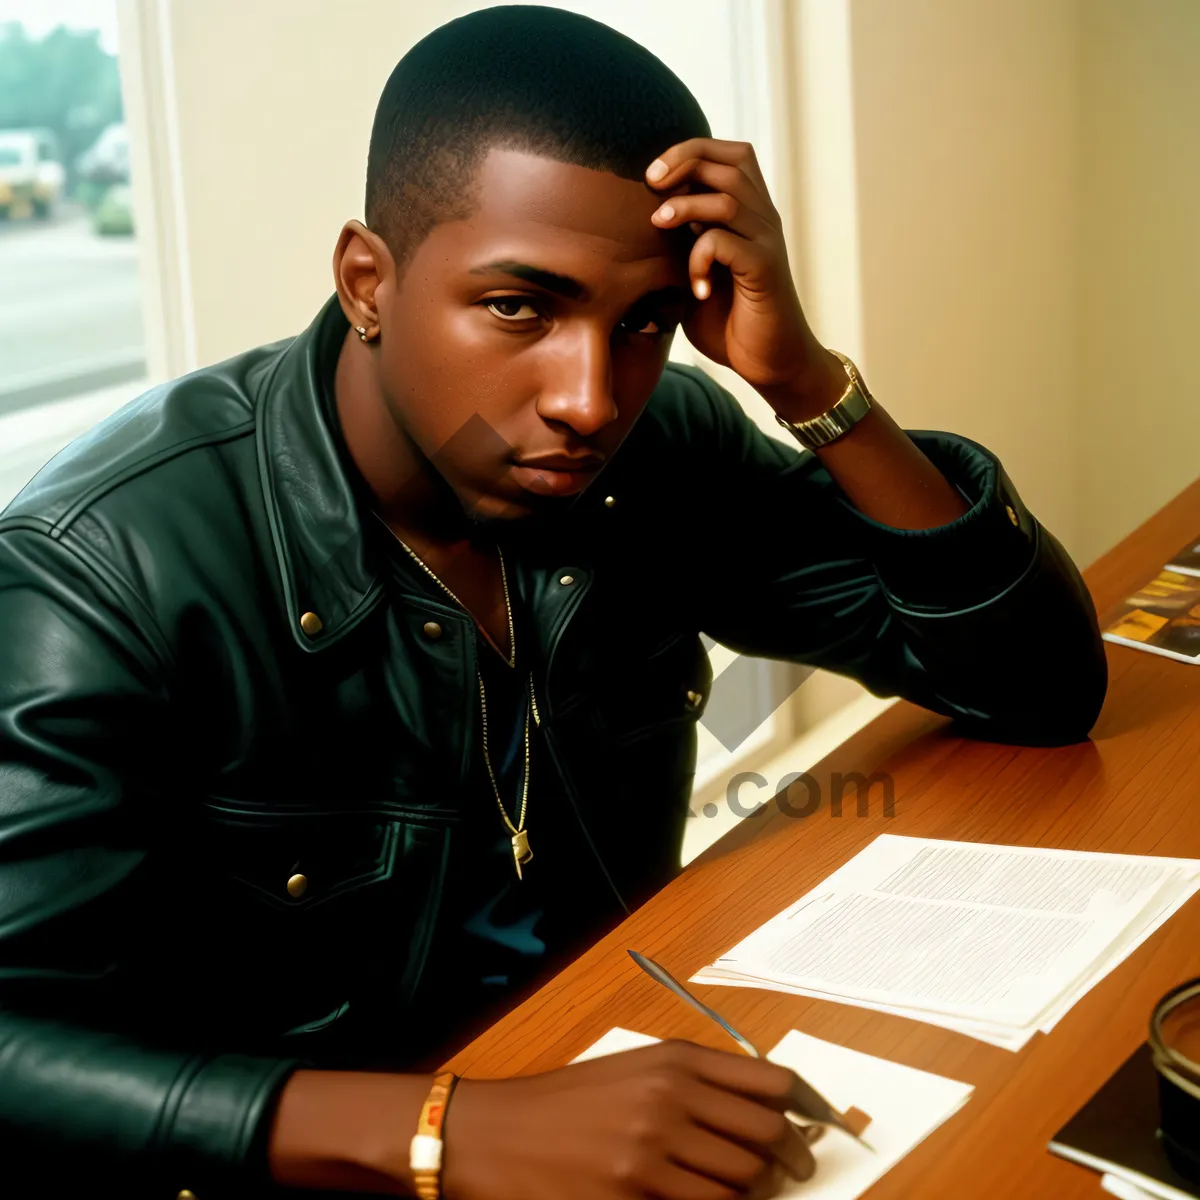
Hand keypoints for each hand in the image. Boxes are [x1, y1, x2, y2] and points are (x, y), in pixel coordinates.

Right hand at [441, 1039, 819, 1199]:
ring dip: (752, 1193)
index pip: (770, 1081)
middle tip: (792, 1173)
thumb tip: (768, 1112)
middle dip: (790, 1160)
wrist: (496, 1133)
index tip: (818, 1127)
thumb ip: (695, 1082)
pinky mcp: (633, 1192)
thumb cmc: (568, 1102)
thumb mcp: (634, 1070)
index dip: (806, 1108)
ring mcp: (651, 1147)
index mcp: (673, 1058)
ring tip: (740, 1190)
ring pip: (743, 1181)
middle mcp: (669, 1095)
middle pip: (768, 1134)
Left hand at [645, 138, 841, 400]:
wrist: (770, 363)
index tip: (652, 175)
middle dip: (683, 162)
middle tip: (650, 184)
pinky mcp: (765, 270)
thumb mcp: (692, 277)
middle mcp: (762, 219)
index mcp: (747, 213)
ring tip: (659, 226)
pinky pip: (727, 243)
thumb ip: (675, 249)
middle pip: (729, 161)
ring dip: (685, 207)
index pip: (726, 154)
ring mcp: (766, 243)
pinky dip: (700, 257)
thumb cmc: (728, 322)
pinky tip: (696, 287)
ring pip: (727, 197)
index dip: (689, 151)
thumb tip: (629, 230)